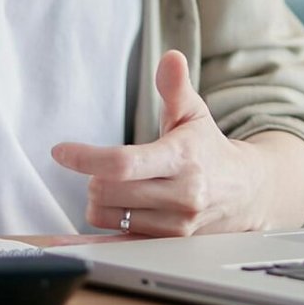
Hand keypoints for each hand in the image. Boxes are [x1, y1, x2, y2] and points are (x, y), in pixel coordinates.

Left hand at [51, 50, 267, 238]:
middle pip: (107, 192)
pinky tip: (96, 221)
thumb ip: (175, 87)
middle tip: (105, 170)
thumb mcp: (193, 113)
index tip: (60, 152)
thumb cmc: (208, 149)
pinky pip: (117, 243)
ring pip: (107, 217)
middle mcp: (181, 195)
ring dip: (100, 202)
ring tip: (120, 189)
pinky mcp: (168, 246)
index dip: (85, 158)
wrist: (243, 192)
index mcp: (181, 159)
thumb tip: (170, 58)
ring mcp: (176, 225)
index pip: (123, 163)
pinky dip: (101, 231)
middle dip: (94, 177)